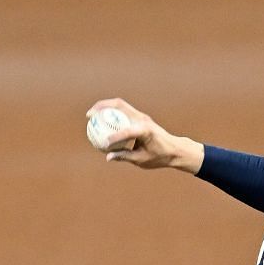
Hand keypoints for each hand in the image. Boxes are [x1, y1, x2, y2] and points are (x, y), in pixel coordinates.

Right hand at [86, 97, 201, 172]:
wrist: (174, 149)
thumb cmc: (159, 156)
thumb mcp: (142, 160)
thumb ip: (124, 157)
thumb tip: (108, 157)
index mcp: (145, 131)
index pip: (126, 131)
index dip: (113, 137)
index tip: (103, 143)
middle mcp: (143, 119)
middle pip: (119, 106)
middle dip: (102, 107)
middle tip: (89, 115)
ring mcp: (141, 116)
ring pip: (120, 105)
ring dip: (104, 106)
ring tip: (91, 114)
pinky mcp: (139, 117)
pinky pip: (122, 111)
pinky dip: (110, 112)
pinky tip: (100, 120)